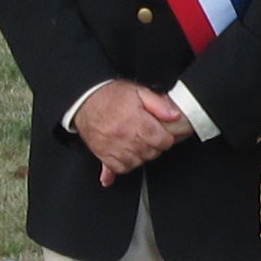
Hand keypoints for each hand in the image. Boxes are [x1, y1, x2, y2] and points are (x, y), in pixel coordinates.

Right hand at [72, 81, 189, 182]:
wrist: (85, 101)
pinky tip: (127, 154)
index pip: (162, 141)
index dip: (167, 137)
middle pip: (152, 153)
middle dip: (155, 145)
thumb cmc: (111, 96)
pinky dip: (127, 164)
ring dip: (142, 154)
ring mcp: (113, 148)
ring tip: (138, 141)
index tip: (164, 132)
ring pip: (138, 162)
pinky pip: (121, 169)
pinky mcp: (103, 156)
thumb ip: (159, 104)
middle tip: (150, 134)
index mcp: (135, 121)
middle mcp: (124, 137)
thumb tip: (175, 115)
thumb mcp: (139, 92)